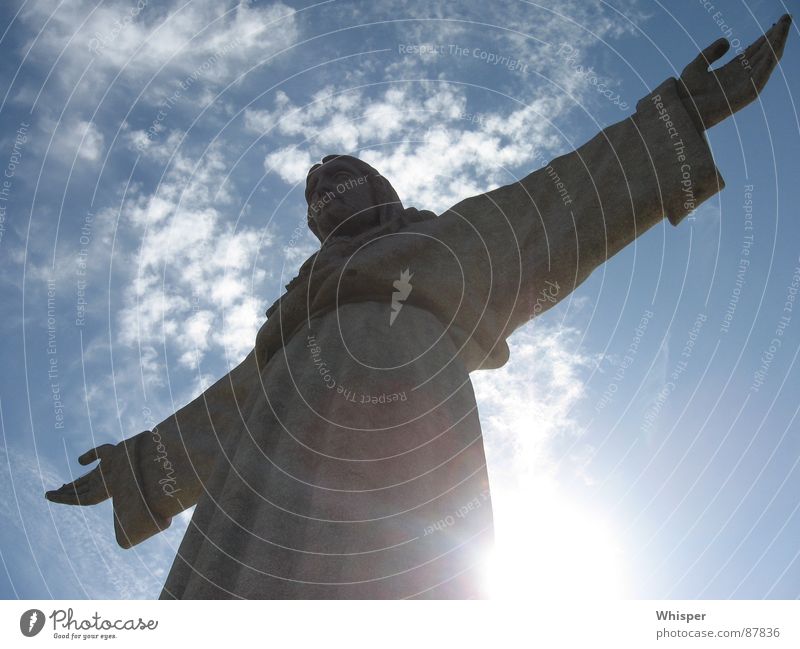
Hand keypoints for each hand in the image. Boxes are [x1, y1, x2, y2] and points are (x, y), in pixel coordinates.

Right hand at [45, 444, 120, 505]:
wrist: (131, 462)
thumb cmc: (123, 455)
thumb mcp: (104, 451)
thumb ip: (91, 455)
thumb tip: (78, 461)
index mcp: (100, 475)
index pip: (82, 482)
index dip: (71, 485)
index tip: (61, 486)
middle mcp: (98, 484)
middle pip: (78, 490)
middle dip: (64, 492)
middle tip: (50, 493)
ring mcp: (97, 491)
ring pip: (76, 496)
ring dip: (61, 497)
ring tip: (48, 496)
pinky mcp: (96, 497)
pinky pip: (78, 500)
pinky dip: (66, 499)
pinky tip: (55, 496)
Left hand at [678, 14, 791, 129]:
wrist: (683, 110)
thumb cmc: (686, 93)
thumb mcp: (697, 66)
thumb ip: (711, 53)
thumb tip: (727, 41)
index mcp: (731, 72)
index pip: (753, 52)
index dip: (763, 38)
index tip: (774, 23)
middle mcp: (741, 78)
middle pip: (763, 53)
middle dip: (775, 35)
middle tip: (785, 17)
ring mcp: (745, 85)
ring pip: (767, 59)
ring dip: (777, 41)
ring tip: (784, 24)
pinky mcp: (748, 93)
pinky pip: (763, 72)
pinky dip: (771, 57)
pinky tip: (776, 42)